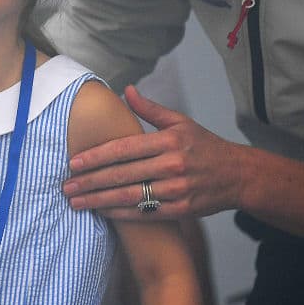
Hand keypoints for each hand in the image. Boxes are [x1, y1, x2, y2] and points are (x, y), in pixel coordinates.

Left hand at [61, 85, 245, 219]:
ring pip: (130, 196)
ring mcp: (176, 189)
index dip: (96, 156)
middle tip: (66, 186)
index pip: (124, 149)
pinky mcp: (181, 209)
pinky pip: (144, 213)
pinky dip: (120, 214)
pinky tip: (102, 212)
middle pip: (122, 174)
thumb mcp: (181, 121)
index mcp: (169, 141)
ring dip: (99, 200)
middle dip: (90, 181)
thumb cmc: (205, 146)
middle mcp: (172, 165)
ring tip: (76, 202)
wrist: (237, 175)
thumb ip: (150, 109)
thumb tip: (126, 90)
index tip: (74, 162)